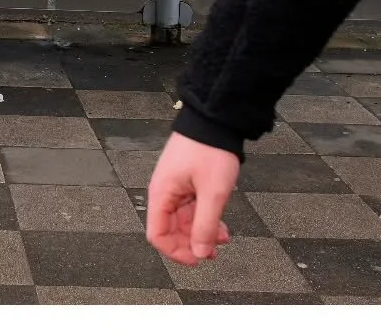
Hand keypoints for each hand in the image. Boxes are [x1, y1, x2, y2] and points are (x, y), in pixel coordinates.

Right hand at [145, 132, 238, 265]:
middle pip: (170, 229)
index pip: (157, 234)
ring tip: (223, 238)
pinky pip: (190, 207)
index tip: (197, 259)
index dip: (176, 252)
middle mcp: (164, 192)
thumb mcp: (213, 193)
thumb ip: (205, 225)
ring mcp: (175, 186)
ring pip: (183, 220)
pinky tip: (220, 224)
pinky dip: (204, 218)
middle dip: (191, 243)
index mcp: (161, 194)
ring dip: (201, 232)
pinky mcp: (185, 181)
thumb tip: (199, 252)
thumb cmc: (210, 150)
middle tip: (213, 252)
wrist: (215, 120)